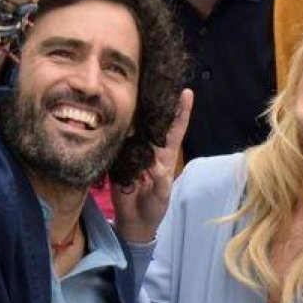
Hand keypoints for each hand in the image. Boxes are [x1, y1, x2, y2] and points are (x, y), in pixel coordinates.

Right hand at [112, 89, 192, 243]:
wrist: (134, 222)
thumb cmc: (153, 208)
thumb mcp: (162, 197)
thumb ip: (161, 182)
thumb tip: (156, 165)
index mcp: (166, 156)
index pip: (175, 130)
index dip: (182, 112)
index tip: (186, 92)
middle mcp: (150, 150)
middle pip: (156, 122)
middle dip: (159, 102)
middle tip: (159, 81)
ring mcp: (134, 153)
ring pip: (136, 128)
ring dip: (137, 111)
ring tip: (137, 89)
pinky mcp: (118, 160)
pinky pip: (119, 141)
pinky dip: (118, 128)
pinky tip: (115, 112)